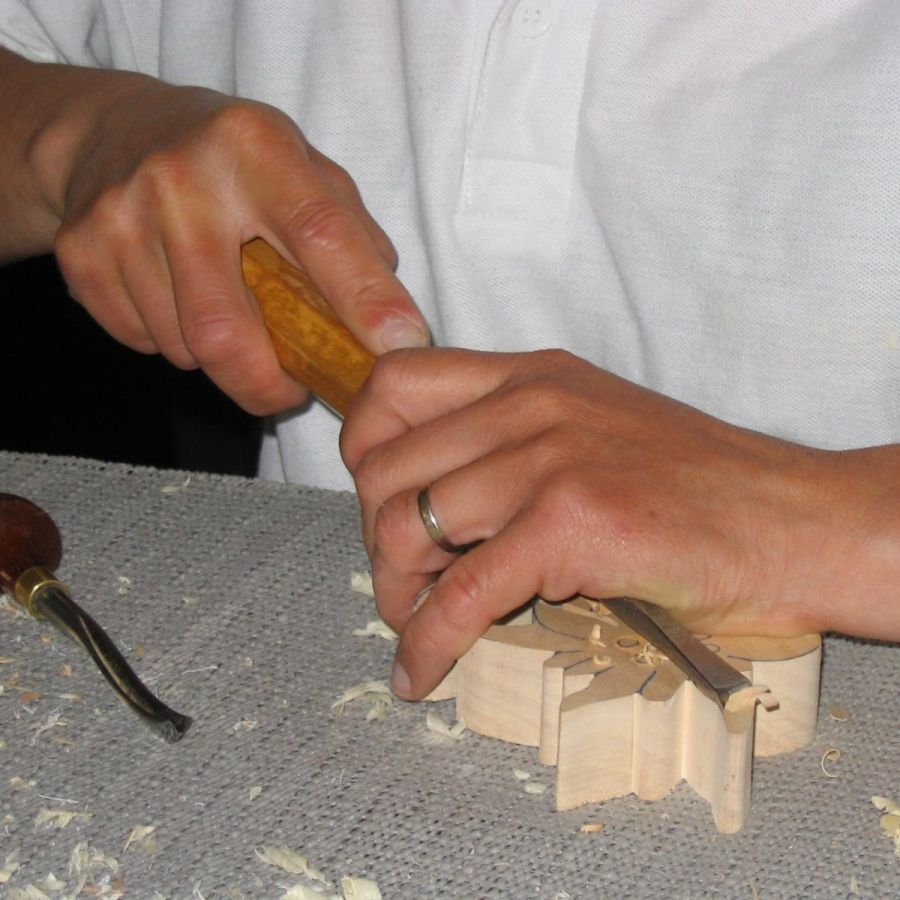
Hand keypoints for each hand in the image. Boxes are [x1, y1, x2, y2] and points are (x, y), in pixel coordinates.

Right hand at [6, 49, 427, 413]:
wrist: (109, 132)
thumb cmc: (231, 161)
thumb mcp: (301, 168)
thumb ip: (350, 231)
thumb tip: (389, 320)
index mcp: (256, 148)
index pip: (320, 233)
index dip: (363, 300)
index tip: (399, 347)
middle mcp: (182, 178)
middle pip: (227, 328)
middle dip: (266, 385)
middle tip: (291, 392)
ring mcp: (121, 217)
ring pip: (185, 348)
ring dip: (223, 359)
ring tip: (233, 319)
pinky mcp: (82, 253)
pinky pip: (144, 343)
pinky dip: (175, 345)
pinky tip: (181, 304)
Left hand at [341, 348, 899, 698]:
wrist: (788, 520)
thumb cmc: (695, 485)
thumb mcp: (591, 428)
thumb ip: (513, 440)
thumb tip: (434, 497)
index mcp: (528, 374)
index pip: (393, 383)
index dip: (363, 447)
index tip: (379, 499)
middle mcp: (528, 402)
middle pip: (384, 466)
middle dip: (374, 535)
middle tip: (403, 578)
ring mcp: (548, 458)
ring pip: (406, 525)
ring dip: (392, 590)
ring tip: (413, 621)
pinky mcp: (570, 523)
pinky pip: (460, 595)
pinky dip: (426, 641)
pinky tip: (419, 671)